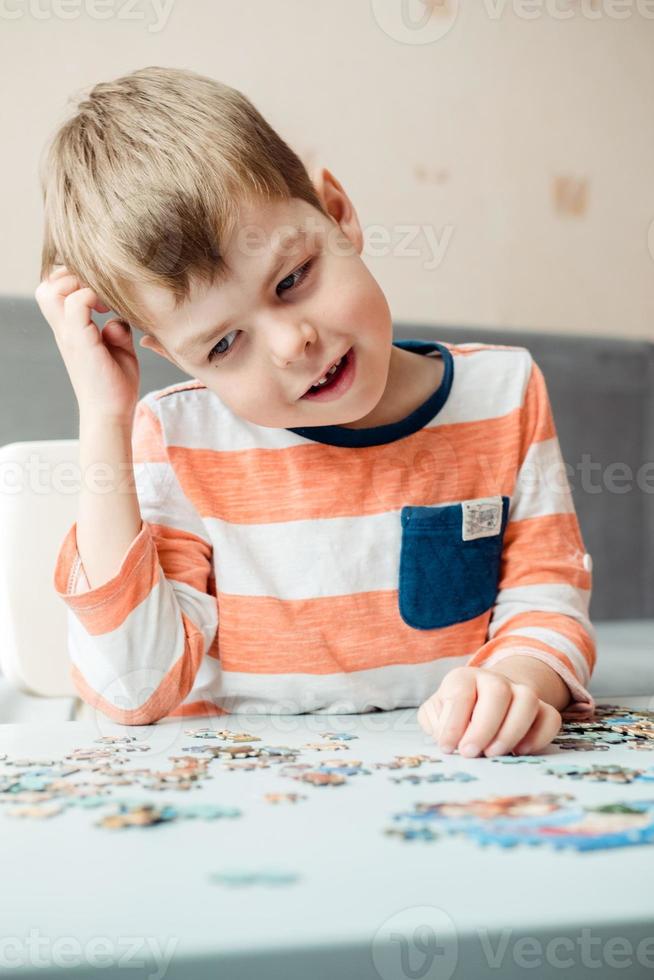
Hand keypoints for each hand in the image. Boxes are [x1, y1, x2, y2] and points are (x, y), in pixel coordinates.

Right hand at [34, 265, 139, 422]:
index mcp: (70, 331)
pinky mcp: (81, 342)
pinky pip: (77, 303)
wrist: (112, 415)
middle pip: (46, 286)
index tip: (102, 296)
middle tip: (99, 294)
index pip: (54, 292)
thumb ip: (116, 329)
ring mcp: (70, 336)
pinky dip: (92, 298)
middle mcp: (64, 331)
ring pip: (52, 290)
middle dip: (72, 278)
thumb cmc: (116, 386)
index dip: (73, 282)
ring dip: (78, 285)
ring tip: (101, 302)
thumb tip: (117, 317)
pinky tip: (108, 312)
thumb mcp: (120, 349)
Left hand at [417, 666, 562, 756]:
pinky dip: (539, 736)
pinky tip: (520, 752)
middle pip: (497, 692)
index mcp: (464, 678)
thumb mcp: (435, 714)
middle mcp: (494, 680)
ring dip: (511, 730)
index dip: (453, 722)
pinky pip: (551, 717)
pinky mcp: (542, 709)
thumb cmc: (454, 712)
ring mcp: (520, 692)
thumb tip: (447, 737)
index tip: (447, 748)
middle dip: (483, 727)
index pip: (461, 693)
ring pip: (527, 700)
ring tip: (493, 754)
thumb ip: (435, 722)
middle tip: (470, 753)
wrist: (484, 701)